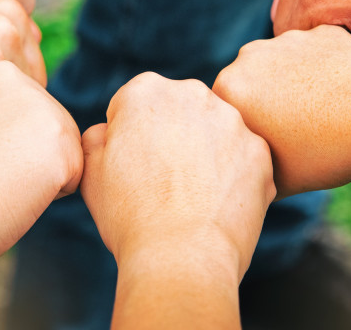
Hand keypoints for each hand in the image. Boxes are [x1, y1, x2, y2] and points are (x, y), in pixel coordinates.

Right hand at [81, 73, 274, 276]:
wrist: (180, 258)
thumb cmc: (129, 216)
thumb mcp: (91, 171)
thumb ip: (97, 137)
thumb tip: (110, 131)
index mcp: (145, 91)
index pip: (136, 105)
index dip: (131, 138)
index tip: (135, 167)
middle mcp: (192, 93)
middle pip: (181, 110)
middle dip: (173, 136)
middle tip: (164, 181)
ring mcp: (232, 121)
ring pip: (216, 132)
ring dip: (207, 153)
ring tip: (193, 196)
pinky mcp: (260, 151)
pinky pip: (244, 158)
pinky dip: (234, 177)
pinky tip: (218, 204)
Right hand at [214, 26, 350, 194]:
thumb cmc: (327, 152)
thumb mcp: (277, 180)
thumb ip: (249, 169)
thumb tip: (245, 174)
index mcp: (229, 90)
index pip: (231, 116)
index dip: (252, 135)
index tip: (276, 150)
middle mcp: (249, 56)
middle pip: (252, 87)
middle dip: (268, 105)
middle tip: (300, 134)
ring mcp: (288, 39)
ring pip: (285, 67)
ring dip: (297, 86)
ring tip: (327, 116)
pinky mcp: (322, 31)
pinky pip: (319, 56)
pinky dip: (328, 72)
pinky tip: (346, 95)